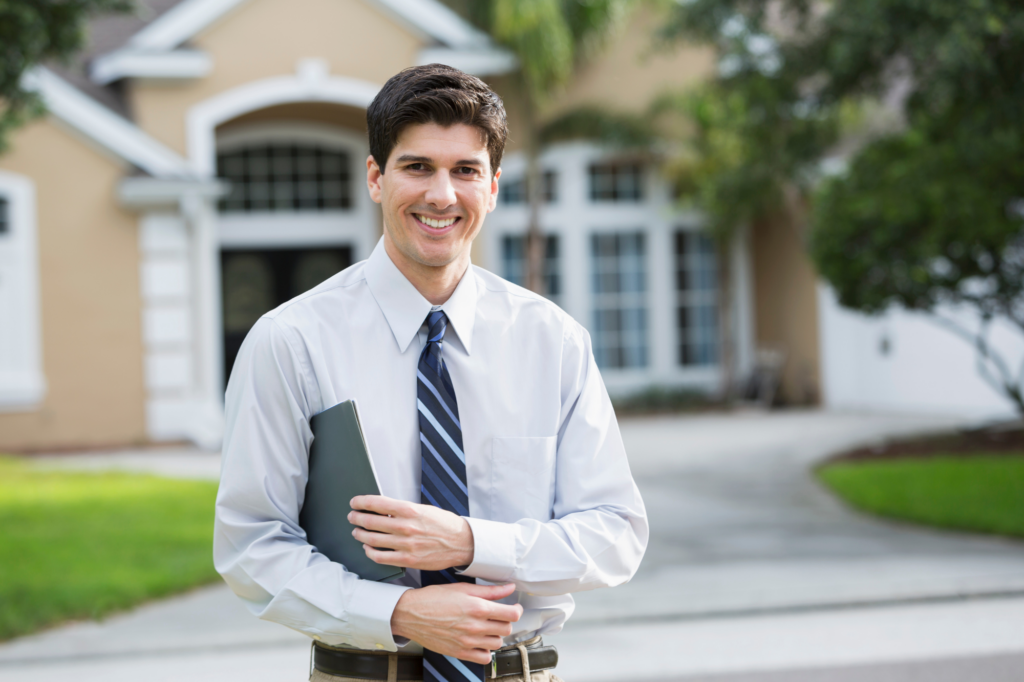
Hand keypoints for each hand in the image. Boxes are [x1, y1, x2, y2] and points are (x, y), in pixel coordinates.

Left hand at [349, 495, 473, 570]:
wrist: (462, 543)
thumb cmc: (444, 524)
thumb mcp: (424, 509)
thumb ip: (402, 510)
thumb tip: (381, 509)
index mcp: (410, 510)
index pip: (376, 503)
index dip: (361, 502)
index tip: (354, 502)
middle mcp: (405, 527)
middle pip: (370, 521)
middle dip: (357, 518)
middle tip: (352, 517)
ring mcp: (405, 545)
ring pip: (372, 539)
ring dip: (360, 534)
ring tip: (357, 532)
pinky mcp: (407, 559)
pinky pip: (380, 557)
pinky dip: (369, 552)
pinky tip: (368, 548)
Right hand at [391, 582, 521, 663]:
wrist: (411, 614)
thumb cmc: (434, 598)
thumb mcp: (463, 588)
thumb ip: (489, 590)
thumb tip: (509, 587)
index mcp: (477, 608)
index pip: (511, 614)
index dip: (516, 610)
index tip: (513, 608)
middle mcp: (475, 626)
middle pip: (507, 629)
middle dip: (505, 621)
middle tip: (497, 616)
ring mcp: (467, 642)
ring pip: (497, 644)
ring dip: (495, 635)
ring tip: (486, 627)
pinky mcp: (460, 652)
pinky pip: (484, 658)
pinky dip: (486, 651)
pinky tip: (480, 641)